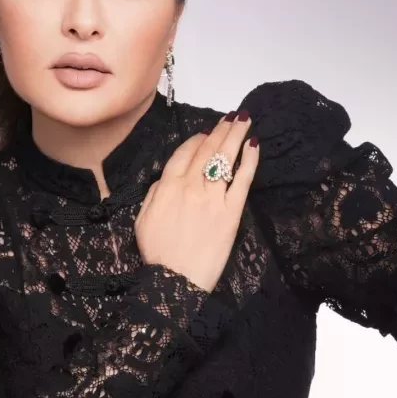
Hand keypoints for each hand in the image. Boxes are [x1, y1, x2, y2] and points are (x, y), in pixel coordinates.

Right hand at [134, 111, 258, 292]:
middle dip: (221, 129)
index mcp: (167, 187)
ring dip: (234, 136)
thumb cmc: (158, 254)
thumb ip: (153, 194)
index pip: (184, 153)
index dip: (197, 139)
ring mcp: (212, 198)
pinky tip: (253, 145)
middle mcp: (190, 186)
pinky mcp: (231, 212)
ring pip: (225, 159)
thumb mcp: (142, 220)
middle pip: (208, 150)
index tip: (207, 131)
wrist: (176, 281)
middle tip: (232, 116)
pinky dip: (248, 160)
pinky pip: (242, 179)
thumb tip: (165, 179)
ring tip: (243, 120)